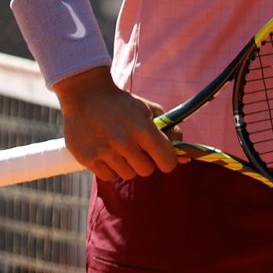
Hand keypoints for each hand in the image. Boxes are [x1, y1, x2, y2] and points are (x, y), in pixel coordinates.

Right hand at [53, 69, 180, 181]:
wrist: (86, 95)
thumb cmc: (123, 104)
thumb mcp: (150, 110)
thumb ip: (171, 132)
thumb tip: (186, 159)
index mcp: (144, 129)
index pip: (167, 161)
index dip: (167, 160)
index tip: (162, 155)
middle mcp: (125, 142)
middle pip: (147, 170)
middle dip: (145, 160)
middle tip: (136, 146)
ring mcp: (105, 152)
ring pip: (128, 175)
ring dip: (126, 164)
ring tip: (118, 146)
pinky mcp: (88, 159)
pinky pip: (109, 177)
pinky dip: (109, 168)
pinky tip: (105, 151)